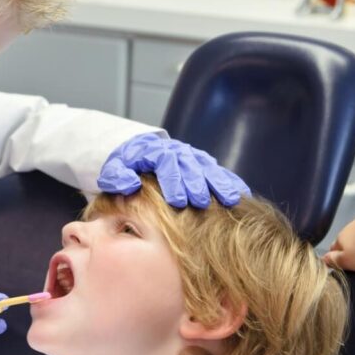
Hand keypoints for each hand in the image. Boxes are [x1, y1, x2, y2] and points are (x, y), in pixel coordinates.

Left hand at [97, 133, 250, 207]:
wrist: (138, 153)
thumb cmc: (125, 166)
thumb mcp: (113, 169)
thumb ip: (117, 176)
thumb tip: (129, 184)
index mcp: (154, 151)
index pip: (166, 163)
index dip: (173, 181)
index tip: (177, 201)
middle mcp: (177, 152)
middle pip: (190, 165)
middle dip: (197, 184)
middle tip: (201, 203)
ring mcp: (193, 157)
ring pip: (209, 167)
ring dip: (219, 183)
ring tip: (229, 200)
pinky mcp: (204, 164)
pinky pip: (220, 171)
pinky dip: (231, 181)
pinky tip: (241, 194)